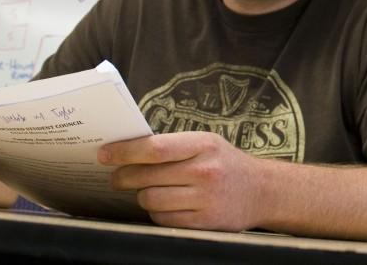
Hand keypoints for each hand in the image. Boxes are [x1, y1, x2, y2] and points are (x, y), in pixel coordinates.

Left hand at [100, 131, 265, 230]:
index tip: (105, 154)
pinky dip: (157, 213)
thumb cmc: (225, 163)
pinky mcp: (205, 222)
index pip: (155, 148)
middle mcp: (205, 170)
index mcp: (203, 144)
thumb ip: (174, 146)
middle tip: (116, 177)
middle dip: (124, 177)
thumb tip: (128, 151)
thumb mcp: (206, 144)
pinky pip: (164, 219)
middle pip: (147, 176)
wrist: (262, 190)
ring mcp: (206, 198)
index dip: (125, 152)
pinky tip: (164, 205)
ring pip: (151, 200)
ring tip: (147, 190)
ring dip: (143, 196)